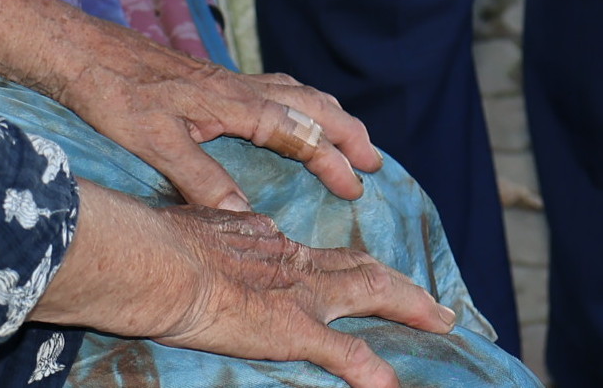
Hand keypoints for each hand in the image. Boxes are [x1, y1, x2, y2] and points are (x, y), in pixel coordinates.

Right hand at [33, 192, 453, 387]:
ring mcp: (300, 295)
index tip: (361, 274)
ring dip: (412, 306)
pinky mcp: (295, 329)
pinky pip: (346, 355)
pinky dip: (372, 372)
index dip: (345, 266)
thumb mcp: (193, 230)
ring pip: (372, 292)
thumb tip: (210, 235)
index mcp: (268, 244)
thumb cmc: (160, 246)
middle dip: (401, 284)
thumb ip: (214, 235)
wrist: (160, 262)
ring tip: (443, 321)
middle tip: (435, 304)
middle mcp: (294, 262)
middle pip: (360, 267)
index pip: (318, 256)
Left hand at [45, 12, 378, 211]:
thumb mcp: (156, 142)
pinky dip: (297, 102)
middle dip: (346, 131)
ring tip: (346, 135)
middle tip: (375, 161)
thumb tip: (248, 217)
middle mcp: (238, 87)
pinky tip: (288, 115)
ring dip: (326, 113)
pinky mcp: (209, 81)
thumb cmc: (115, 94)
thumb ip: (202, 179)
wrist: (82, 51)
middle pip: (310, 104)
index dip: (331, 159)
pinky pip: (272, 88)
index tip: (358, 186)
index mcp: (234, 102)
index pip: (299, 131)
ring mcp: (225, 81)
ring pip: (294, 91)